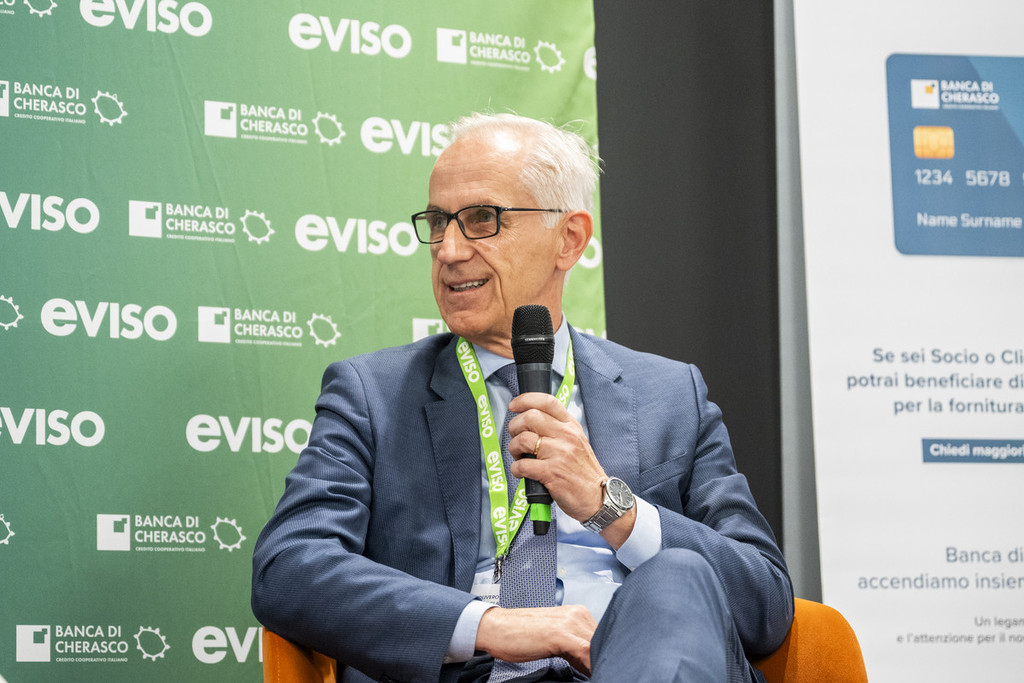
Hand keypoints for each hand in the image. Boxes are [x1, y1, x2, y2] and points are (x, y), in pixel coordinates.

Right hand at [475, 605, 595, 674]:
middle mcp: (576, 614)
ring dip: (596, 662)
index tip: (600, 667)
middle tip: (596, 673)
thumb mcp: (553, 639)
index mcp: (576, 613)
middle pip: (601, 641)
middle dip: (600, 658)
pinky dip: (590, 663)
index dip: (601, 654)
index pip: (601, 637)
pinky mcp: (560, 633)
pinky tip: (587, 673)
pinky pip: (585, 650)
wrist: (495, 628)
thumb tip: (589, 662)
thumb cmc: (518, 634)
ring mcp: (569, 622)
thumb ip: (573, 645)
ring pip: (597, 646)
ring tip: (588, 674)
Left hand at [506, 393, 605, 522]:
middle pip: (530, 417)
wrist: (598, 498)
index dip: (526, 399)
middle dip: (515, 427)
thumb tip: (531, 419)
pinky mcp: (551, 473)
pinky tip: (521, 472)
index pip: (548, 401)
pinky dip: (516, 469)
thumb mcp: (577, 442)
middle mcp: (566, 436)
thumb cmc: (583, 472)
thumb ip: (558, 429)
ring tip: (519, 456)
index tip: (514, 405)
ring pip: (523, 440)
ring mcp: (559, 454)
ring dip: (514, 448)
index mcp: (571, 426)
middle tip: (516, 438)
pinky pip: (522, 465)